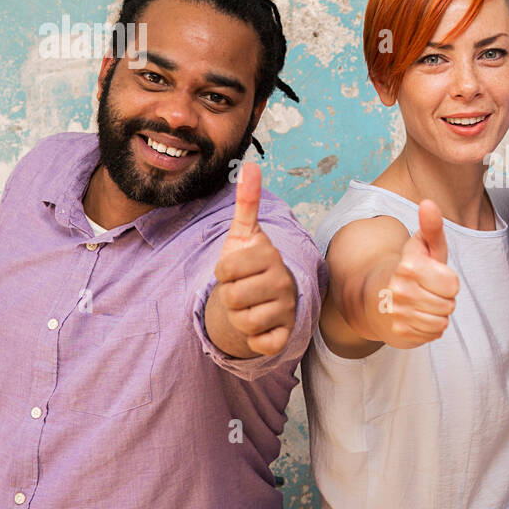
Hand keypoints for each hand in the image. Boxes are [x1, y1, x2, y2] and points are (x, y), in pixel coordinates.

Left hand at [213, 162, 297, 355]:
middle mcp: (283, 281)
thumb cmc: (250, 264)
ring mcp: (286, 308)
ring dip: (238, 317)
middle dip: (228, 296)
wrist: (268, 297)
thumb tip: (250, 165)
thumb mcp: (244, 234)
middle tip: (241, 289)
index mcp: (269, 255)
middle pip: (231, 296)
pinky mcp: (285, 334)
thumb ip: (246, 202)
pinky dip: (254, 339)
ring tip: (249, 306)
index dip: (222, 270)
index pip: (224, 268)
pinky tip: (260, 326)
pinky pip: (260, 342)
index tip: (234, 268)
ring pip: (242, 320)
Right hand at [382, 199, 459, 346]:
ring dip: (438, 314)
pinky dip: (430, 327)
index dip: (449, 281)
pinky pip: (432, 334)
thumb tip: (428, 203)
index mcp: (408, 266)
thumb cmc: (413, 268)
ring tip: (424, 303)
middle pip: (448, 305)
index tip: (436, 276)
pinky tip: (418, 316)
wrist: (380, 295)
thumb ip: (432, 227)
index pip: (452, 285)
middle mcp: (399, 290)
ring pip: (441, 322)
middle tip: (430, 290)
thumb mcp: (425, 247)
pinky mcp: (398, 333)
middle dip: (444, 298)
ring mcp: (397, 313)